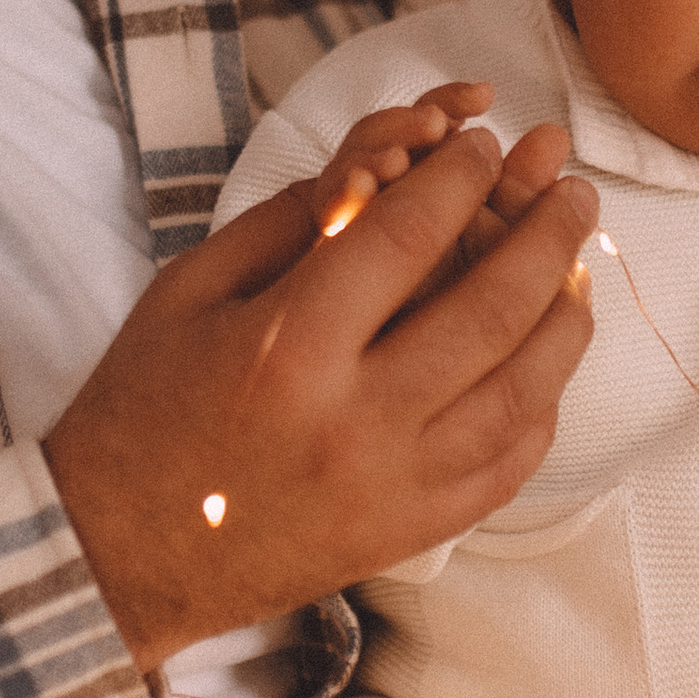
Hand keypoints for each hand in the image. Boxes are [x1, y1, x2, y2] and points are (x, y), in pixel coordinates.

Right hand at [45, 122, 596, 670]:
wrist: (117, 553)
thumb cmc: (142, 408)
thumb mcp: (189, 290)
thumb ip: (291, 223)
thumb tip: (389, 169)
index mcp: (288, 346)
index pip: (407, 235)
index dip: (461, 176)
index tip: (485, 144)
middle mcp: (356, 419)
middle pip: (492, 306)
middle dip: (547, 231)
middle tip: (573, 187)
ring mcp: (395, 485)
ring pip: (524, 389)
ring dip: (566, 313)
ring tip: (581, 262)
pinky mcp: (412, 532)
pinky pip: (510, 463)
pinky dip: (544, 401)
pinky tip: (549, 356)